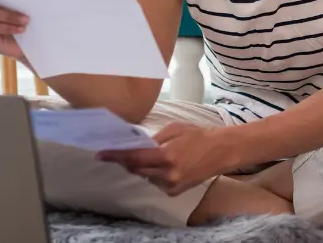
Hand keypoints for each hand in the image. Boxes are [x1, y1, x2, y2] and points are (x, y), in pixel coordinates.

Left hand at [95, 122, 236, 195]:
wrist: (222, 152)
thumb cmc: (199, 136)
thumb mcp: (175, 129)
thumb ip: (154, 139)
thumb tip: (137, 146)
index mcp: (167, 156)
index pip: (133, 158)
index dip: (115, 156)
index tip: (100, 154)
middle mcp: (167, 174)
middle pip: (136, 169)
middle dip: (127, 161)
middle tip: (123, 151)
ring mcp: (171, 185)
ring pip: (145, 176)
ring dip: (142, 166)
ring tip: (154, 155)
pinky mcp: (175, 192)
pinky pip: (155, 182)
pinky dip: (153, 173)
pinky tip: (164, 165)